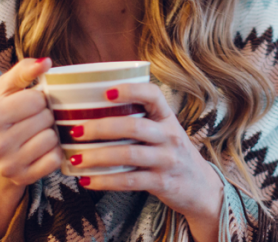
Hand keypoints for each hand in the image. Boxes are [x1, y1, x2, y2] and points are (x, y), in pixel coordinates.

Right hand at [0, 57, 62, 236]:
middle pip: (46, 119)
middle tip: (34, 120)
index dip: (39, 99)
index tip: (30, 104)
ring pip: (52, 139)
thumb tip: (46, 62)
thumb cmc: (3, 115)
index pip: (35, 99)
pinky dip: (53, 152)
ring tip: (36, 134)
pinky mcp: (22, 178)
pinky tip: (40, 150)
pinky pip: (55, 159)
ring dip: (50, 134)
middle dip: (45, 116)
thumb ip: (23, 70)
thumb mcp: (6, 90)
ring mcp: (8, 164)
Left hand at [70, 83, 223, 238]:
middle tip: (75, 130)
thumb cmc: (172, 153)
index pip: (153, 94)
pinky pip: (130, 180)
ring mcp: (168, 160)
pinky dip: (105, 180)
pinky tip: (87, 180)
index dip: (130, 90)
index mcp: (167, 117)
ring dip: (98, 156)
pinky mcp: (163, 183)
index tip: (105, 92)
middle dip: (101, 127)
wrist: (201, 187)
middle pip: (134, 126)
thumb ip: (138, 120)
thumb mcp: (164, 131)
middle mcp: (170, 136)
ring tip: (76, 157)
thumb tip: (92, 110)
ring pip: (129, 154)